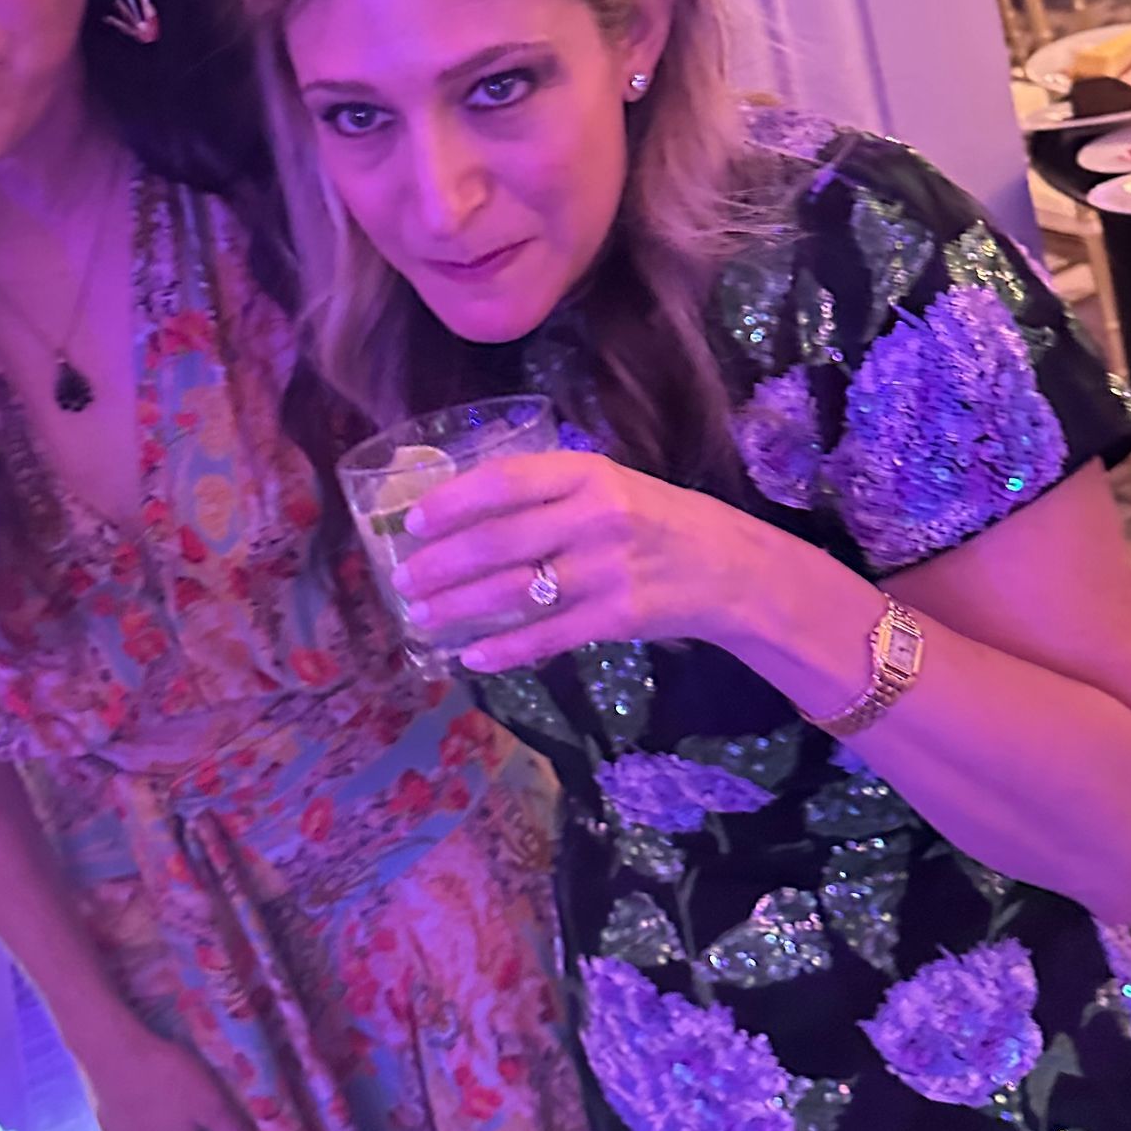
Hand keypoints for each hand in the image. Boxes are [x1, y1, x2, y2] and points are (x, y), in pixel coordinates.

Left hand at [398, 449, 759, 674]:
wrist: (728, 566)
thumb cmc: (654, 519)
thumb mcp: (607, 484)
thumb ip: (546, 493)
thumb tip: (459, 512)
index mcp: (587, 473)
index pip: (506, 481)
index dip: (453, 501)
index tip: (413, 521)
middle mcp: (595, 517)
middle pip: (500, 541)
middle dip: (441, 564)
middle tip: (402, 579)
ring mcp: (605, 570)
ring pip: (514, 591)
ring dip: (458, 607)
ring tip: (420, 616)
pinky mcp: (616, 618)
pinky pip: (546, 636)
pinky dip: (504, 649)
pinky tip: (470, 657)